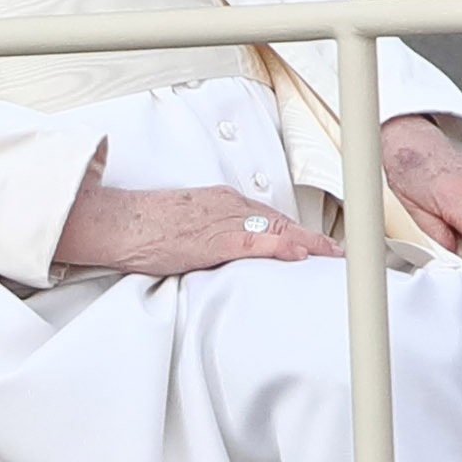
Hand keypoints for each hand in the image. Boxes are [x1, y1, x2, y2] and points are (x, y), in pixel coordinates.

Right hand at [54, 179, 336, 278]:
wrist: (118, 222)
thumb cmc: (142, 228)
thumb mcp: (183, 226)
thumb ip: (208, 235)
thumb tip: (223, 254)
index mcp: (221, 201)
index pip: (269, 217)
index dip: (299, 233)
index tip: (321, 247)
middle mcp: (227, 204)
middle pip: (281, 221)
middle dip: (314, 240)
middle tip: (343, 257)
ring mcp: (222, 219)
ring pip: (276, 229)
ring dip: (309, 245)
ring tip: (336, 260)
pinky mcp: (212, 237)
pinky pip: (254, 241)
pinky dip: (280, 246)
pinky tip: (300, 255)